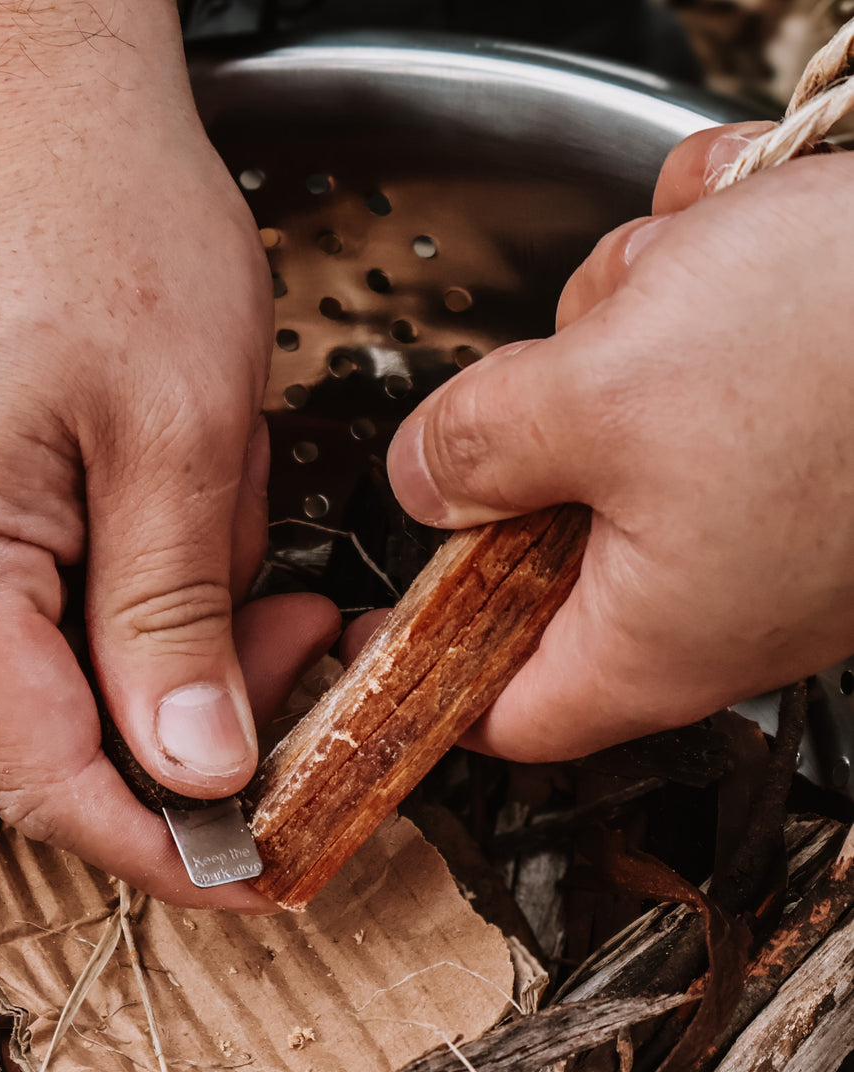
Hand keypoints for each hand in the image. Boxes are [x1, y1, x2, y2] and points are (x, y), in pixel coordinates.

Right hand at [0, 0, 338, 907]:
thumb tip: (196, 768)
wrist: (54, 114)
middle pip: (61, 745)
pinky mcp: (2, 528)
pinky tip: (226, 570)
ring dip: (194, 678)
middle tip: (306, 696)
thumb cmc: (97, 225)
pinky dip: (171, 622)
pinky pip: (83, 623)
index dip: (161, 846)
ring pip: (82, 690)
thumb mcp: (170, 437)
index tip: (259, 870)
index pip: (44, 775)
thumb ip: (171, 620)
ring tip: (275, 601)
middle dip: (199, 750)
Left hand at [384, 122, 853, 762]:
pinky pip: (710, 379)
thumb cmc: (846, 363)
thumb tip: (421, 478)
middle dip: (545, 425)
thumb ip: (480, 446)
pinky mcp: (808, 454)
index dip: (423, 666)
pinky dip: (706, 306)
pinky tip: (741, 255)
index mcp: (651, 642)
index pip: (501, 709)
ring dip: (633, 335)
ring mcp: (768, 528)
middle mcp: (714, 604)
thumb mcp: (602, 390)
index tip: (372, 618)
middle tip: (577, 359)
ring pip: (626, 434)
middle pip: (550, 537)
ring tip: (693, 280)